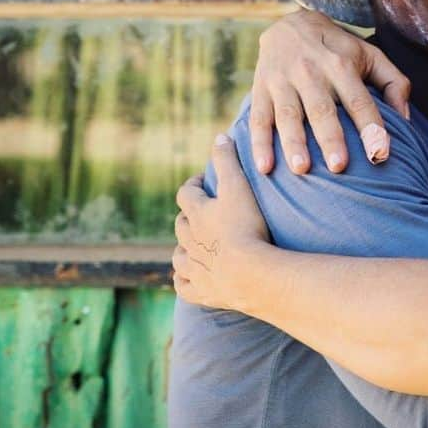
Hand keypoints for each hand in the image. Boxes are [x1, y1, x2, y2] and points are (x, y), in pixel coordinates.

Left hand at [172, 134, 270, 311]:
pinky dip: (184, 279)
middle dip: (188, 217)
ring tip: (196, 246)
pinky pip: (183, 284)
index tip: (201, 182)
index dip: (193, 185)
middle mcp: (189, 239)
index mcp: (197, 213)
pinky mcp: (199, 290)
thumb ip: (229, 161)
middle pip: (180, 224)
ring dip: (185, 248)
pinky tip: (190, 277)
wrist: (249, 274)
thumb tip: (219, 136)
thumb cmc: (247, 227)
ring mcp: (193, 266)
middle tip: (202, 214)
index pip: (186, 193)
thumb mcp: (239, 187)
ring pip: (178, 255)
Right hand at [249, 8, 411, 174]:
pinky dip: (259, 143)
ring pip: (288, 114)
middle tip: (339, 166)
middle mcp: (311, 72)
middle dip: (330, 137)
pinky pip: (259, 117)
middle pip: (322, 109)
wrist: (289, 22)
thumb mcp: (370, 55)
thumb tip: (406, 120)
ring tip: (302, 169)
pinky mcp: (260, 89)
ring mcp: (282, 80)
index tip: (380, 153)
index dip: (371, 126)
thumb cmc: (339, 48)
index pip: (359, 100)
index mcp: (341, 65)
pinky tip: (265, 168)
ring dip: (293, 142)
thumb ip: (394, 83)